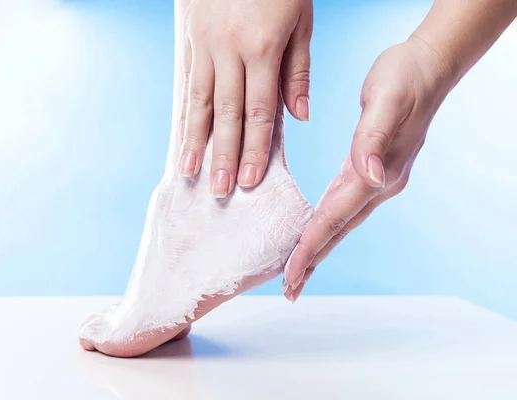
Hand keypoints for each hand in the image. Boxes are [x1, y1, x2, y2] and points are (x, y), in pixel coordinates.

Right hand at [177, 0, 312, 196]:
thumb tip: (297, 117)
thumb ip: (297, 70)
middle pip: (227, 114)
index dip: (255, 148)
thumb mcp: (301, 18)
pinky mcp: (190, 40)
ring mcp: (204, 45)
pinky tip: (182, 133)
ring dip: (196, 141)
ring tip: (191, 172)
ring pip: (200, 102)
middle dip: (224, 155)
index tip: (251, 180)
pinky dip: (185, 112)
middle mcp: (228, 51)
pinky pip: (186, 83)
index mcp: (262, 48)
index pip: (259, 111)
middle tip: (221, 191)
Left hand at [283, 38, 455, 300]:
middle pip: (337, 231)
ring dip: (318, 248)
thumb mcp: (386, 101)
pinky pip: (343, 206)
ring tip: (297, 271)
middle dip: (311, 261)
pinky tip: (314, 230)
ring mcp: (377, 180)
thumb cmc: (404, 77)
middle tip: (289, 290)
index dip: (310, 247)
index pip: (334, 218)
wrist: (426, 66)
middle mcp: (377, 184)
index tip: (290, 273)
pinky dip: (326, 224)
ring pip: (340, 223)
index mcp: (375, 174)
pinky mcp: (370, 170)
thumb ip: (373, 140)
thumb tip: (370, 177)